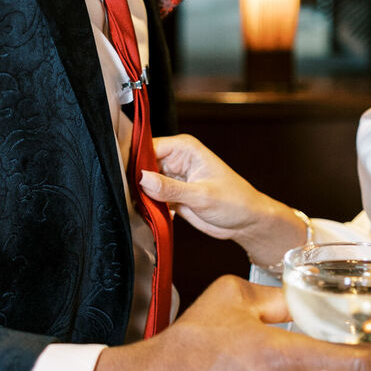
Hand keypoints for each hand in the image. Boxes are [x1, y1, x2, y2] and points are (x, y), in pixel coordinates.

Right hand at [142, 133, 305, 265]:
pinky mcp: (172, 195)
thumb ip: (171, 188)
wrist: (247, 222)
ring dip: (141, 196)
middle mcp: (176, 160)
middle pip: (143, 165)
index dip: (134, 162)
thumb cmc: (235, 201)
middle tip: (130, 198)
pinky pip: (152, 198)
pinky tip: (151, 215)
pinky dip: (149, 207)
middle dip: (136, 182)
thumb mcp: (202, 195)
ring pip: (145, 184)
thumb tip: (143, 178)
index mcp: (185, 149)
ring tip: (141, 208)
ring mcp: (173, 178)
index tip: (123, 178)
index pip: (149, 148)